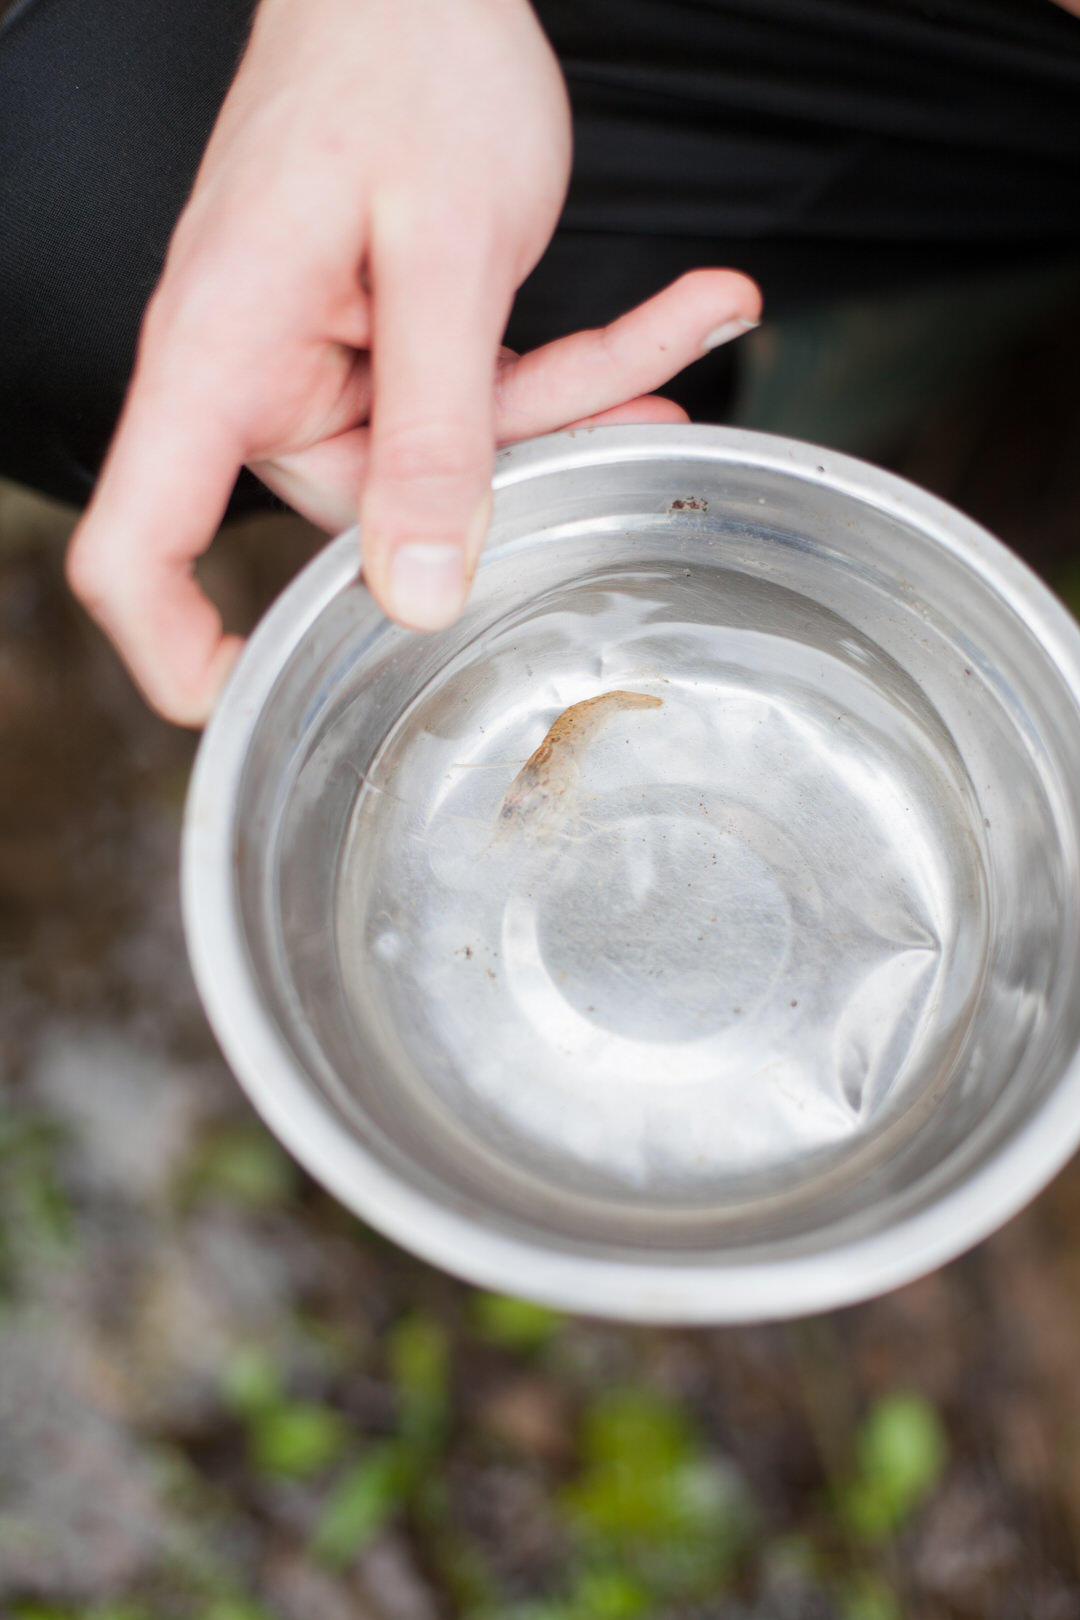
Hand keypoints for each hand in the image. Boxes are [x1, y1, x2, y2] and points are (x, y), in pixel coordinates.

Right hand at [66, 0, 759, 725]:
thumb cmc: (405, 58)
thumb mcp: (441, 256)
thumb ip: (437, 432)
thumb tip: (419, 592)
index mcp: (217, 360)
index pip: (136, 548)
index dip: (174, 651)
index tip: (246, 713)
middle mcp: (253, 378)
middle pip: (363, 515)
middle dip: (506, 474)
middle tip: (634, 410)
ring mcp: (321, 368)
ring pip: (447, 461)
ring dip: (569, 403)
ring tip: (688, 325)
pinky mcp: (382, 349)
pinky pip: (473, 400)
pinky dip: (573, 366)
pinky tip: (682, 316)